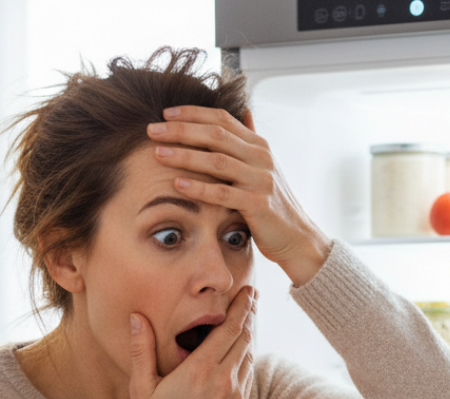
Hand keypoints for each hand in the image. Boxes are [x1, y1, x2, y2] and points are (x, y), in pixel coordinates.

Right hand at [130, 286, 255, 398]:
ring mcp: (235, 397)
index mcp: (199, 371)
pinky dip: (245, 360)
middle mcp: (223, 381)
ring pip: (249, 357)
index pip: (228, 329)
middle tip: (249, 299)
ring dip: (248, 337)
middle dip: (248, 316)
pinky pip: (247, 377)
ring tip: (245, 322)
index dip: (240, 307)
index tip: (246, 292)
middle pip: (244, 338)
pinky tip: (239, 354)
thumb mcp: (142, 388)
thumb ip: (142, 349)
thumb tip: (137, 317)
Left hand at [147, 106, 330, 286]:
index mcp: (259, 145)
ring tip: (158, 153)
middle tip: (152, 130)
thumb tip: (246, 111)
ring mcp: (260, 180)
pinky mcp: (258, 204)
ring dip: (184, 155)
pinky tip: (177, 184)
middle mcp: (261, 157)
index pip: (222, 119)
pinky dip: (199, 188)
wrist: (297, 237)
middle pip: (215, 135)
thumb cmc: (274, 206)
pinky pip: (222, 193)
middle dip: (180, 130)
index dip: (192, 113)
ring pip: (216, 161)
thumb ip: (251, 141)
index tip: (165, 113)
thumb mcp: (264, 168)